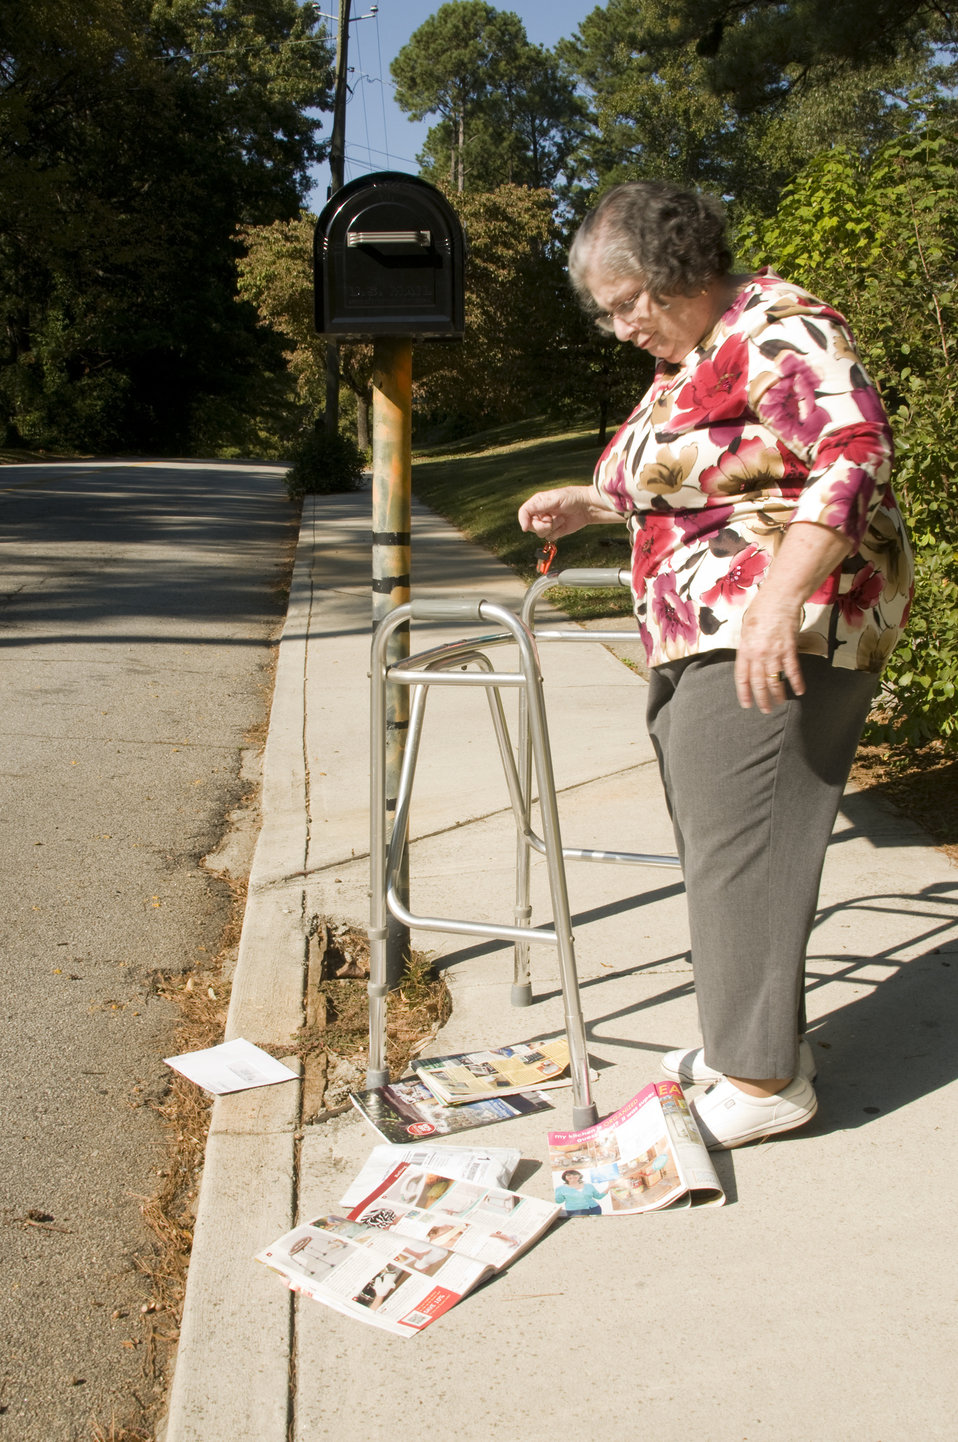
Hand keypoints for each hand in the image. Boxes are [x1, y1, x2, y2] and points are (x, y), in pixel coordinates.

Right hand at [517, 485, 619, 540]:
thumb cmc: (572, 497)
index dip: (523, 520)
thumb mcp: (554, 499)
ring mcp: (548, 522)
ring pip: (540, 533)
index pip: (524, 512)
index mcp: (538, 502)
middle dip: (541, 525)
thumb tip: (524, 521)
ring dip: (552, 527)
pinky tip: (564, 523)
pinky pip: (549, 537)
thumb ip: (537, 507)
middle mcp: (541, 513)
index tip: (526, 528)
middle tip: (551, 519)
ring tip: (561, 518)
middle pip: (531, 525)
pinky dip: (557, 532)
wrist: (588, 507)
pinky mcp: (555, 531)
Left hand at [734, 590, 804, 713]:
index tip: (746, 704)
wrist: (779, 599)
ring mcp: (774, 652)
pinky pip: (792, 670)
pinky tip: (799, 691)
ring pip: (774, 680)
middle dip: (762, 698)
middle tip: (765, 710)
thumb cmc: (761, 610)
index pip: (742, 677)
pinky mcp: (789, 649)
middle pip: (758, 682)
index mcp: (745, 649)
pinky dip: (796, 682)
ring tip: (780, 703)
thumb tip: (748, 659)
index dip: (744, 692)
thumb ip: (747, 646)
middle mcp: (758, 654)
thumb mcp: (746, 629)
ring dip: (777, 694)